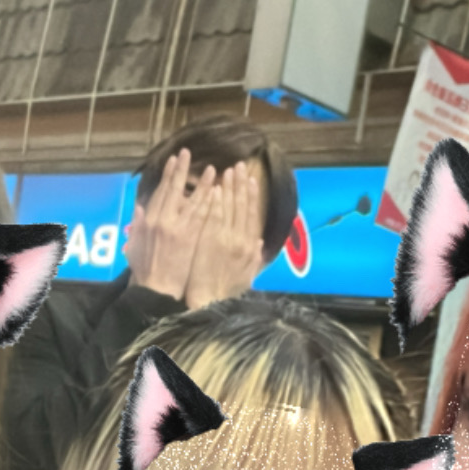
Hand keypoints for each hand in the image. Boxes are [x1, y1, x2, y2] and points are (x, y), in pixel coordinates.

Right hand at [124, 147, 215, 299]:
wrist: (156, 290)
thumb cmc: (144, 272)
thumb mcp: (134, 246)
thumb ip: (137, 225)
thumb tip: (139, 208)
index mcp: (148, 221)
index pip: (160, 192)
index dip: (168, 175)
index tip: (175, 160)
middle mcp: (162, 220)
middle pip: (174, 190)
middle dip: (181, 170)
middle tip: (188, 153)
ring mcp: (178, 228)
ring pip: (192, 200)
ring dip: (203, 183)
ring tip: (213, 170)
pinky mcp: (191, 238)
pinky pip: (203, 215)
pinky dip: (210, 202)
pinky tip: (218, 191)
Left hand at [184, 160, 264, 309]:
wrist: (210, 303)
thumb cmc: (225, 293)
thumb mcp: (246, 277)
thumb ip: (253, 258)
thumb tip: (258, 244)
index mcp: (250, 248)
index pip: (252, 216)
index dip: (251, 197)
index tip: (250, 181)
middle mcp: (241, 241)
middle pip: (242, 207)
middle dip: (241, 185)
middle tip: (239, 166)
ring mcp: (225, 239)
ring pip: (229, 207)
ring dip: (229, 187)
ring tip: (228, 170)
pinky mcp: (210, 241)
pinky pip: (214, 216)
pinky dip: (216, 201)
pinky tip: (215, 187)